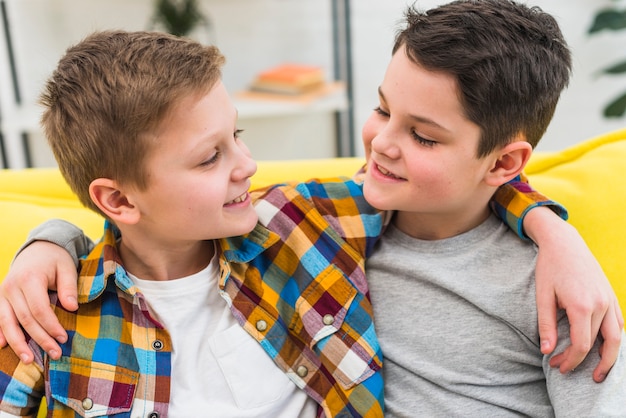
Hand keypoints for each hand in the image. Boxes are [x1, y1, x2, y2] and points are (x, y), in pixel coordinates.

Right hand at [0, 241, 78, 362]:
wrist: (37, 249)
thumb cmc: (55, 260)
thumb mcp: (67, 268)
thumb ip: (69, 287)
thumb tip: (72, 307)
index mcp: (30, 278)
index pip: (39, 309)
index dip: (51, 326)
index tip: (63, 338)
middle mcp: (12, 287)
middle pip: (24, 319)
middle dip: (40, 339)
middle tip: (55, 353)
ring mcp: (3, 293)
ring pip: (7, 322)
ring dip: (18, 343)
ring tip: (30, 360)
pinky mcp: (0, 298)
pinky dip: (0, 333)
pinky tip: (3, 347)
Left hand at [526, 207, 623, 381]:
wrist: (565, 243)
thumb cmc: (549, 268)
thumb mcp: (542, 295)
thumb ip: (545, 325)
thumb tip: (546, 351)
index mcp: (582, 306)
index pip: (581, 345)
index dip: (570, 360)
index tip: (557, 367)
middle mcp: (601, 305)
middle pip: (598, 344)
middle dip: (582, 361)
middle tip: (566, 370)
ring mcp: (610, 300)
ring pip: (617, 338)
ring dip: (608, 358)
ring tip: (599, 373)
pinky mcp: (612, 296)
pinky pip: (619, 324)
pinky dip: (614, 340)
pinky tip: (604, 349)